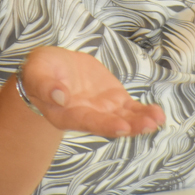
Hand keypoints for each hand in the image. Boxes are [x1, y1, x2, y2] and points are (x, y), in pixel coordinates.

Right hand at [19, 46, 165, 137]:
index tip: (122, 126)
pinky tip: (158, 114)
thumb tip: (59, 96)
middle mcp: (86, 116)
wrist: (52, 68)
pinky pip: (131, 108)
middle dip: (130, 125)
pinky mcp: (113, 99)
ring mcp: (102, 109)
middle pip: (110, 124)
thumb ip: (46, 85)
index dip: (105, 124)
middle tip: (148, 124)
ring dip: (141, 120)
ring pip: (124, 118)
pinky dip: (144, 112)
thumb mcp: (36, 73)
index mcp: (66, 114)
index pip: (86, 121)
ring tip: (158, 119)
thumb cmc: (39, 72)